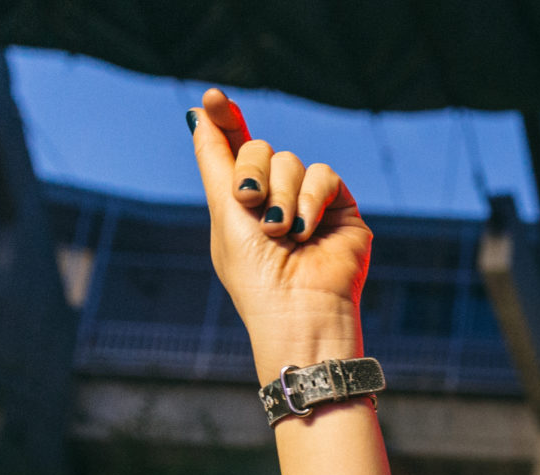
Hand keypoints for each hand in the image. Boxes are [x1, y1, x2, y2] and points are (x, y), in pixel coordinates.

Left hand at [191, 89, 367, 375]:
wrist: (298, 311)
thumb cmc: (255, 274)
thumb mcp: (224, 211)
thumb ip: (215, 159)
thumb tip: (198, 115)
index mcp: (243, 201)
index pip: (234, 147)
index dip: (225, 119)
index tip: (213, 98)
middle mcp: (275, 197)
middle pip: (260, 147)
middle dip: (251, 172)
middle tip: (250, 204)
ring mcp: (308, 202)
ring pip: (291, 159)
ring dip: (281, 194)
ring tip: (281, 232)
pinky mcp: (340, 210)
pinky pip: (323, 175)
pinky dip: (310, 199)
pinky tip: (304, 230)